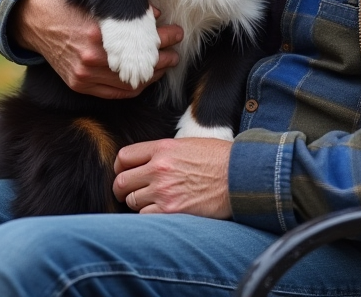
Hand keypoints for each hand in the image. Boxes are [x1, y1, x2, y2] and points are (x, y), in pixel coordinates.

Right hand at [9, 0, 181, 98]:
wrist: (35, 19)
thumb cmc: (68, 4)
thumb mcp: (98, 1)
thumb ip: (127, 11)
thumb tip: (157, 16)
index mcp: (97, 33)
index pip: (142, 42)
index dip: (165, 37)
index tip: (176, 32)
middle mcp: (90, 58)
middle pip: (139, 64)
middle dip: (164, 57)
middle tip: (176, 50)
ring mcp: (83, 75)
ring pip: (130, 83)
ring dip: (153, 74)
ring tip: (166, 64)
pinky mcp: (78, 84)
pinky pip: (115, 93)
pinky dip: (134, 87)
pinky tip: (146, 78)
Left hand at [112, 138, 231, 217]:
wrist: (240, 176)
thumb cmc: (218, 159)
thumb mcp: (188, 144)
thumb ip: (163, 152)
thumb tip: (144, 162)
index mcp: (162, 148)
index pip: (124, 158)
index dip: (120, 168)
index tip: (124, 174)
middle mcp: (159, 168)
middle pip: (121, 182)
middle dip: (123, 189)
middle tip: (130, 193)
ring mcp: (163, 191)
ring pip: (131, 201)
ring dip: (138, 203)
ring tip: (152, 202)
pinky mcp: (172, 210)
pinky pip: (145, 216)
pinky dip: (149, 216)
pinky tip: (161, 211)